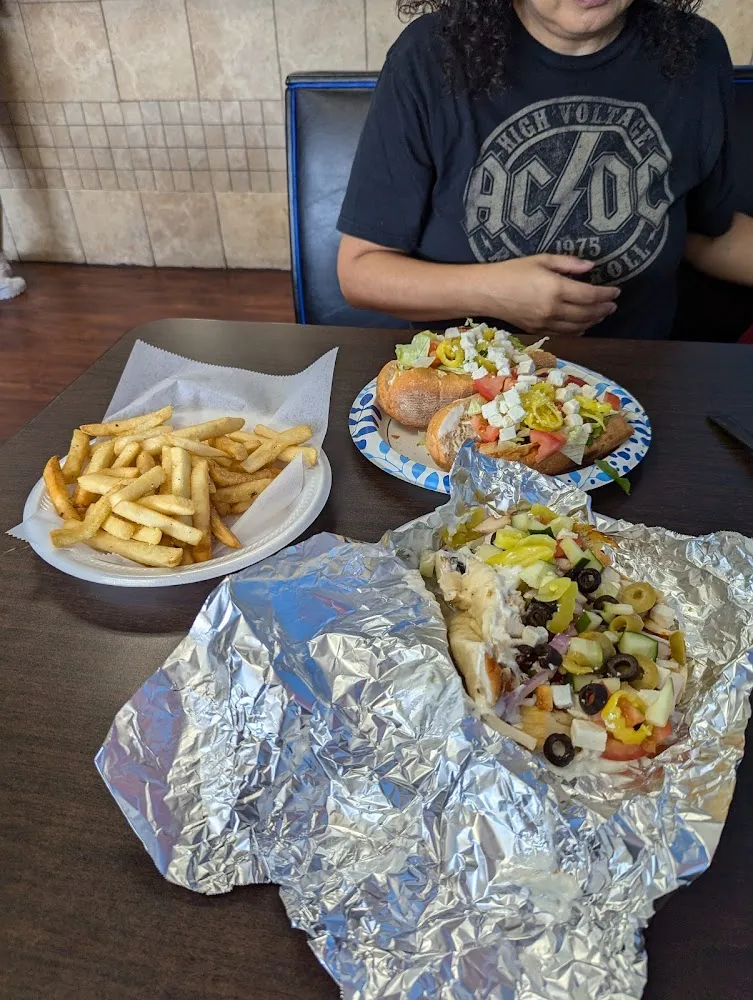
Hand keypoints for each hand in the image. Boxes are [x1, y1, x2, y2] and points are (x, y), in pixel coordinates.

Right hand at [474, 255, 620, 335]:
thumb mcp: (541, 260)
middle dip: (603, 309)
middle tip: (613, 304)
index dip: (606, 294)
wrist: (486, 292)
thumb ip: (568, 264)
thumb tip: (591, 267)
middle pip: (587, 313)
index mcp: (555, 288)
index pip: (590, 295)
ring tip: (602, 314)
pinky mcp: (538, 330)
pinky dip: (578, 330)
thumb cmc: (511, 271)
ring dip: (594, 321)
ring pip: (578, 327)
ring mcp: (545, 323)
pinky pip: (564, 333)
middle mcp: (553, 309)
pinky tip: (584, 325)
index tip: (616, 291)